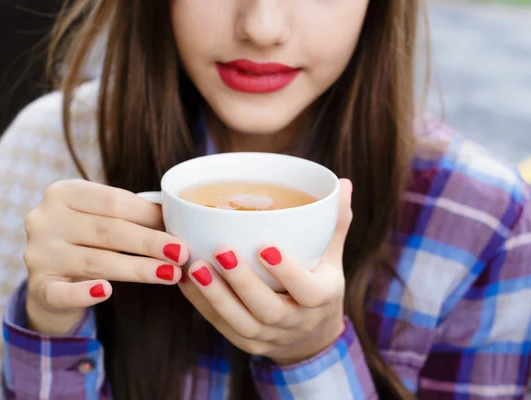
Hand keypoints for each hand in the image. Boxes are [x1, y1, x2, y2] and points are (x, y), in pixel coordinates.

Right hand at [23, 179, 188, 335]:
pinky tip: (106, 292)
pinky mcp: (38, 286)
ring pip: (96, 261)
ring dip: (138, 268)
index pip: (113, 201)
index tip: (180, 229)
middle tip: (182, 253)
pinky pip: (63, 292)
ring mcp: (38, 253)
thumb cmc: (88, 242)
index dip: (149, 216)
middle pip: (107, 230)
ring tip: (170, 274)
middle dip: (150, 242)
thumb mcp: (102, 219)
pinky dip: (84, 292)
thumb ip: (130, 214)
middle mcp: (45, 219)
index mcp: (64, 193)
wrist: (52, 281)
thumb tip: (177, 216)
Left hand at [179, 179, 352, 363]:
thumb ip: (335, 223)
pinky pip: (222, 326)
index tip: (266, 247)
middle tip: (221, 249)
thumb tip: (344, 183)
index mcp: (322, 299)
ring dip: (216, 296)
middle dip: (243, 282)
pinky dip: (202, 304)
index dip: (288, 272)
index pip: (309, 291)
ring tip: (195, 267)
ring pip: (241, 323)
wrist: (311, 336)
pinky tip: (186, 280)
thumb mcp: (332, 257)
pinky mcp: (248, 344)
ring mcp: (271, 338)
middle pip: (269, 310)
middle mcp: (297, 323)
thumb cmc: (319, 283)